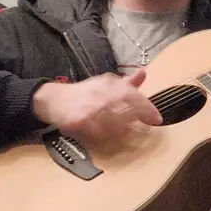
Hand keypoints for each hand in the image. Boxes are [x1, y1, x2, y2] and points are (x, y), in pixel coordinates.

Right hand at [32, 69, 162, 145]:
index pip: (131, 92)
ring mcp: (89, 106)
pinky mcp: (79, 120)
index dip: (146, 105)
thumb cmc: (83, 94)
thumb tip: (143, 73)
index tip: (157, 118)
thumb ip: (126, 83)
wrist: (53, 100)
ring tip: (138, 132)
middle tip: (151, 125)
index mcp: (107, 83)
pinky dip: (109, 134)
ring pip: (114, 117)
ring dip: (129, 126)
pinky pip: (97, 129)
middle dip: (141, 114)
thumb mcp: (104, 85)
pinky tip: (117, 137)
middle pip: (125, 101)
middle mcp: (99, 92)